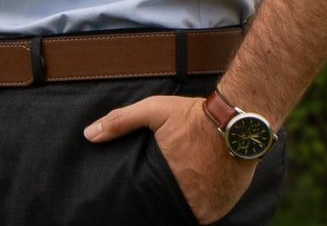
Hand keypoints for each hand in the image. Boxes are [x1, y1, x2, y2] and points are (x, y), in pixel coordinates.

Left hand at [84, 95, 255, 223]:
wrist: (238, 119)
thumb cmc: (193, 116)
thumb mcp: (154, 111)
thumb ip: (121, 122)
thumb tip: (88, 134)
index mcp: (164, 181)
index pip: (146, 204)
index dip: (144, 201)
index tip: (144, 192)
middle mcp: (185, 200)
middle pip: (167, 210)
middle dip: (163, 201)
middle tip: (162, 189)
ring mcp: (207, 208)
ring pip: (187, 215)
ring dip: (183, 205)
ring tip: (181, 190)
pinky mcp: (224, 208)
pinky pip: (207, 215)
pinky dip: (202, 207)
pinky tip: (199, 192)